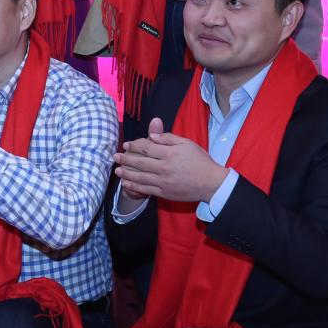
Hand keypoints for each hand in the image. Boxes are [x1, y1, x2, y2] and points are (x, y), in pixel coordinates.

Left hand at [114, 116, 228, 203]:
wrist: (211, 183)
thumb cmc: (200, 161)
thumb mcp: (187, 143)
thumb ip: (168, 138)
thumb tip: (152, 135)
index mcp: (169, 153)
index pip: (146, 147)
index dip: (134, 145)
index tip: (126, 145)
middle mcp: (164, 167)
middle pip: (140, 162)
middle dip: (125, 159)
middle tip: (115, 157)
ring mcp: (163, 182)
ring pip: (140, 177)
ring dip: (126, 174)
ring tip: (117, 171)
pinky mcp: (164, 193)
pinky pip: (146, 189)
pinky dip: (134, 187)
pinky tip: (126, 184)